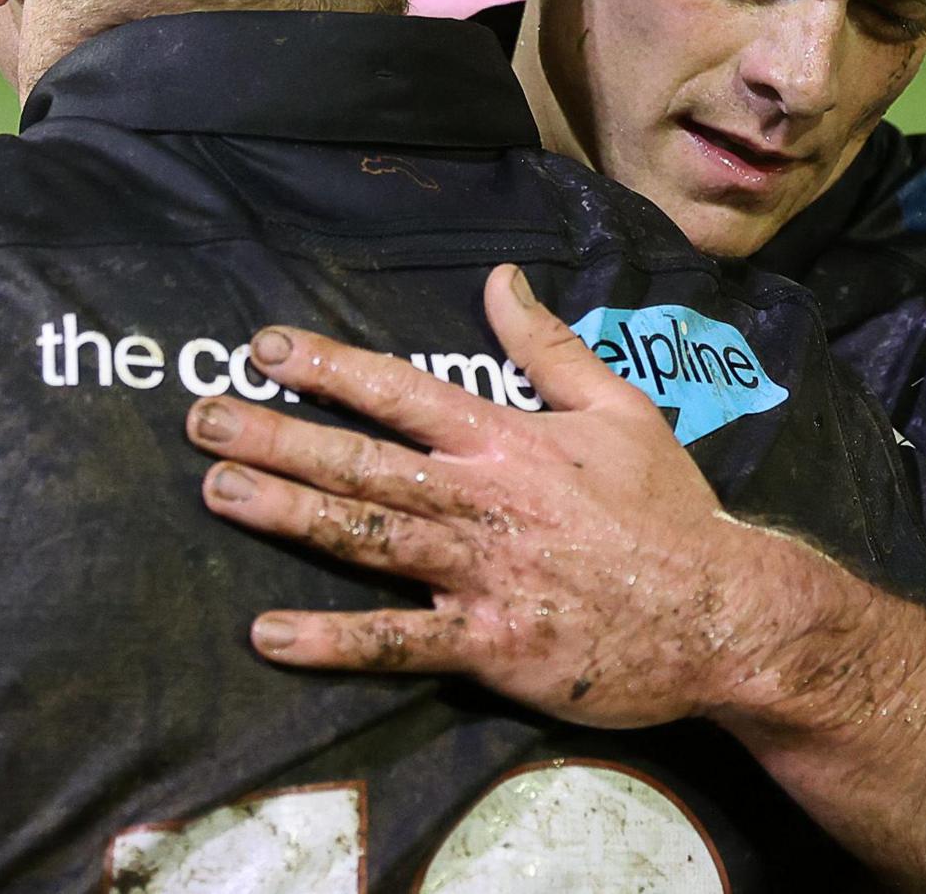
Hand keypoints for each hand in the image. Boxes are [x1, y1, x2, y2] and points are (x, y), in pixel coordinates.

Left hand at [187, 265, 821, 728]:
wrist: (724, 614)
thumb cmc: (670, 512)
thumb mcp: (622, 408)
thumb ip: (550, 345)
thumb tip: (500, 277)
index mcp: (509, 440)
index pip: (402, 390)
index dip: (328, 366)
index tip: (263, 346)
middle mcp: (482, 500)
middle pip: (361, 460)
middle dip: (276, 434)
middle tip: (201, 418)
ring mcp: (481, 575)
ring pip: (366, 537)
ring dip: (286, 512)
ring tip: (217, 489)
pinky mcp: (488, 646)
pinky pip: (397, 641)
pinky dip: (332, 640)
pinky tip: (269, 634)